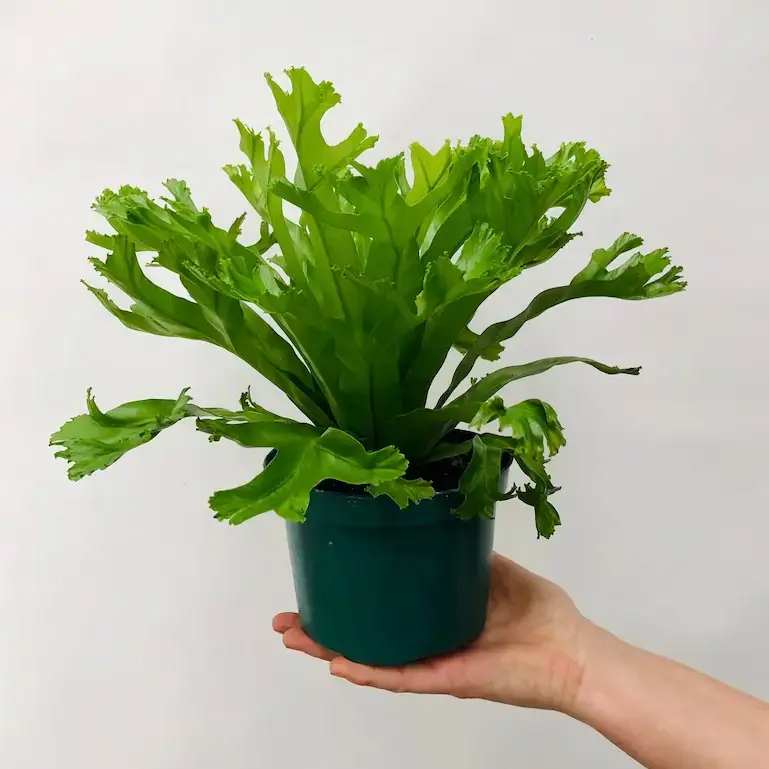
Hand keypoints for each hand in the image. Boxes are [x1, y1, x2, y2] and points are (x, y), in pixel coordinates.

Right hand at [273, 553, 591, 711]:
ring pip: (370, 659)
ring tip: (294, 637)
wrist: (574, 653)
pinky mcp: (446, 679)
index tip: (316, 583)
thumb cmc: (543, 615)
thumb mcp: (497, 569)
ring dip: (330, 650)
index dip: (348, 600)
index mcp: (435, 618)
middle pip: (364, 638)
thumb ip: (466, 550)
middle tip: (286, 619)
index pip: (383, 610)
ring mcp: (432, 663)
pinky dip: (368, 671)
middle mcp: (426, 642)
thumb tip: (438, 520)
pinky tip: (339, 664)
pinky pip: (400, 678)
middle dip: (322, 629)